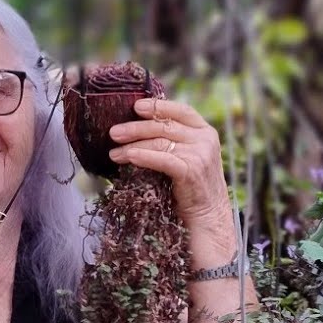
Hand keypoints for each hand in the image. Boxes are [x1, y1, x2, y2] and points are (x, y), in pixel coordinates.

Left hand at [107, 98, 232, 231]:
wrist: (209, 216)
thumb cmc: (192, 187)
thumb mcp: (190, 156)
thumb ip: (176, 140)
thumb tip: (140, 127)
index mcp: (205, 131)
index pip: (181, 110)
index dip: (158, 106)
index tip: (136, 107)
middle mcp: (205, 139)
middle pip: (164, 126)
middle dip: (136, 128)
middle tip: (113, 133)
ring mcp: (200, 154)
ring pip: (159, 142)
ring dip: (132, 146)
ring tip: (113, 153)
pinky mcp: (191, 170)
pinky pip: (162, 159)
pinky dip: (142, 157)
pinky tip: (128, 157)